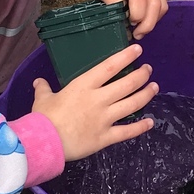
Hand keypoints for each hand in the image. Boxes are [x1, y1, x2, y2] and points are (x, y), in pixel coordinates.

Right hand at [31, 43, 157, 160]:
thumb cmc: (43, 118)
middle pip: (127, 84)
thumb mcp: (42, 99)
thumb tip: (39, 82)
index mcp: (83, 86)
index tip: (138, 50)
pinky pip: (127, 131)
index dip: (126, 57)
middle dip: (141, 75)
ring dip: (146, 95)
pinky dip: (140, 127)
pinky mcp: (105, 137)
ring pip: (132, 104)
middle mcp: (98, 99)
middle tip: (148, 70)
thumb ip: (44, 89)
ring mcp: (104, 118)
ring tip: (154, 88)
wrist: (44, 142)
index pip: (109, 67)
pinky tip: (150, 123)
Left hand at [89, 0, 166, 37]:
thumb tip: (124, 22)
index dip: (137, 16)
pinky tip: (145, 20)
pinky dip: (155, 15)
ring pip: (162, 5)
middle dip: (147, 24)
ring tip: (140, 29)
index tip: (129, 24)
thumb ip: (114, 5)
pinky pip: (162, 3)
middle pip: (155, 4)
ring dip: (153, 21)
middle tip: (137, 34)